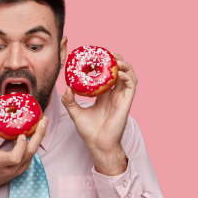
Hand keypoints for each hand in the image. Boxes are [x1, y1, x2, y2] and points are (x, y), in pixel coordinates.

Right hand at [0, 103, 47, 197]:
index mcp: (0, 162)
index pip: (15, 157)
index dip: (21, 146)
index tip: (22, 134)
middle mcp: (12, 168)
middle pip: (30, 153)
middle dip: (39, 136)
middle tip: (43, 121)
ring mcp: (20, 169)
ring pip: (34, 153)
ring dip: (39, 137)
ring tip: (43, 122)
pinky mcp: (24, 168)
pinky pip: (32, 154)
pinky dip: (35, 143)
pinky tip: (38, 131)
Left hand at [61, 52, 136, 175]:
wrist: (97, 144)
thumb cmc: (88, 131)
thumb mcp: (75, 112)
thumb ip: (69, 100)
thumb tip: (66, 88)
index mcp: (104, 95)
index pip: (107, 75)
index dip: (104, 64)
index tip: (96, 56)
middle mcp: (114, 95)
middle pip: (119, 72)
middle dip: (116, 60)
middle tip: (106, 52)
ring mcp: (121, 98)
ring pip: (129, 75)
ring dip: (124, 65)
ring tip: (115, 58)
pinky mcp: (126, 103)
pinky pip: (131, 85)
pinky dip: (128, 76)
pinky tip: (119, 72)